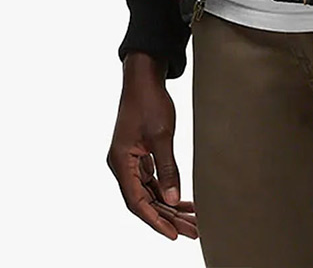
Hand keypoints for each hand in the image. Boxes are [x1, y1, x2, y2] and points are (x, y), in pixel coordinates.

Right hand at [107, 52, 198, 240]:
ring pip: (148, 192)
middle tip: (192, 230)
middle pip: (144, 201)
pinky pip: (151, 180)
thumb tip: (171, 198)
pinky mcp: (139, 155)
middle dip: (167, 217)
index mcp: (120, 162)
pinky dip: (166, 190)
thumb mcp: (162, 135)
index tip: (174, 234)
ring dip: (169, 206)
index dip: (155, 221)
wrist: (144, 77)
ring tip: (192, 220)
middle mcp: (122, 165)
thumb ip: (167, 168)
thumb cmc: (150, 101)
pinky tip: (183, 200)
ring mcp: (130, 160)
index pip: (137, 202)